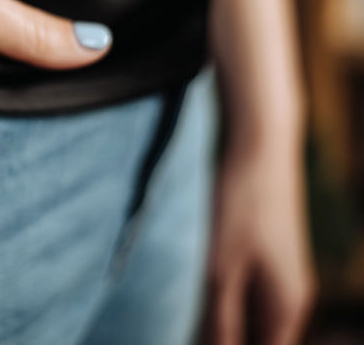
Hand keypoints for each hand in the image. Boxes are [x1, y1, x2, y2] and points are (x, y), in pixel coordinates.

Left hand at [200, 132, 316, 344]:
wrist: (260, 145)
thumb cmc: (241, 203)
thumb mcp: (221, 267)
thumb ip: (219, 320)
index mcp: (285, 309)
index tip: (191, 338)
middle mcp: (290, 300)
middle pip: (254, 340)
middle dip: (216, 340)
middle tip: (181, 328)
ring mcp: (280, 278)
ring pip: (247, 319)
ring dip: (217, 323)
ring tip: (181, 318)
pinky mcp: (266, 258)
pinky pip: (244, 296)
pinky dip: (220, 301)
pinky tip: (193, 292)